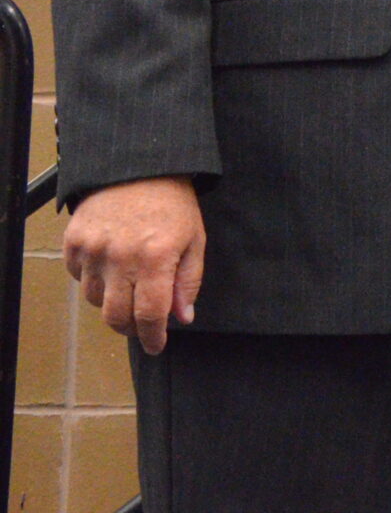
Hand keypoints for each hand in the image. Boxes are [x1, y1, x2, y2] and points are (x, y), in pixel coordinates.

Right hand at [62, 176, 205, 353]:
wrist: (140, 166)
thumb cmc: (173, 204)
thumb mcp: (194, 240)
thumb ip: (188, 282)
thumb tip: (182, 318)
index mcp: (155, 257)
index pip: (149, 314)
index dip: (153, 336)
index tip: (157, 346)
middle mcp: (120, 257)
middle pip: (116, 316)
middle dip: (131, 328)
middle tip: (142, 325)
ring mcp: (92, 250)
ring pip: (94, 300)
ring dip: (111, 303)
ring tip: (129, 287)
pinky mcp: (74, 242)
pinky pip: (78, 278)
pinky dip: (93, 281)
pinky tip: (110, 267)